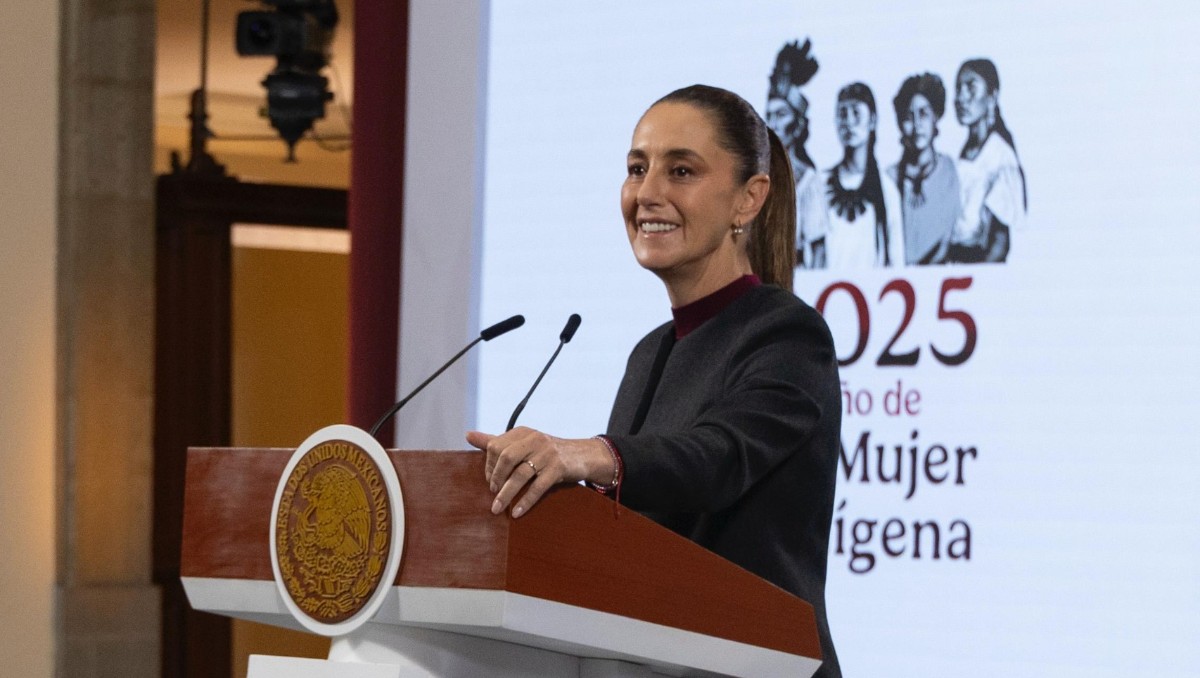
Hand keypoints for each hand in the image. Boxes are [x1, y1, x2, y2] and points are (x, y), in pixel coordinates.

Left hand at [466, 427, 611, 517]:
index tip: (489, 481)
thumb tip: (468, 435)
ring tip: (496, 509)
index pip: (496, 445)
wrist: (582, 455)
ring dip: (506, 494)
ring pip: (520, 474)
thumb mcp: (523, 443)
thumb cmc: (546, 452)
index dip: (489, 465)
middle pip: (506, 457)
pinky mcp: (559, 468)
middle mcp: (534, 439)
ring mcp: (547, 453)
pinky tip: (517, 513)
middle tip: (492, 493)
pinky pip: (538, 487)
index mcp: (522, 433)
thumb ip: (495, 441)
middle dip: (495, 478)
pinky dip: (525, 501)